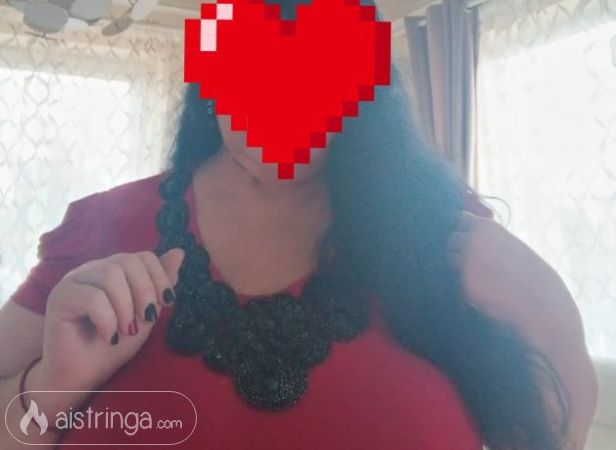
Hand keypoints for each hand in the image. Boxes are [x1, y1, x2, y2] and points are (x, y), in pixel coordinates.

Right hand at [26, 248, 184, 415]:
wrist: (84, 376)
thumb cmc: (114, 346)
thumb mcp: (146, 314)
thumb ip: (160, 285)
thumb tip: (179, 252)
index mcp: (114, 269)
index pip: (143, 256)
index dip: (160, 277)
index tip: (167, 303)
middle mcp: (93, 269)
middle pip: (127, 261)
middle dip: (145, 291)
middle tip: (146, 318)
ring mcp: (74, 281)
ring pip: (110, 274)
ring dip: (126, 306)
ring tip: (126, 331)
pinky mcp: (60, 297)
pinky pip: (92, 297)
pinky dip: (108, 320)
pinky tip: (109, 338)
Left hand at [447, 211, 582, 352]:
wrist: (542, 303)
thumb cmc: (530, 273)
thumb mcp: (509, 244)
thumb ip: (486, 238)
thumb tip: (463, 235)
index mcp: (484, 227)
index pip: (458, 219)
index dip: (460, 230)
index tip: (466, 239)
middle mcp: (471, 242)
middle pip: (449, 241)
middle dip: (456, 250)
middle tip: (472, 263)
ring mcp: (465, 263)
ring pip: (449, 262)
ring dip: (456, 268)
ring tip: (480, 278)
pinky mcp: (463, 286)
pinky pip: (455, 283)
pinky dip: (463, 287)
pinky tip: (483, 292)